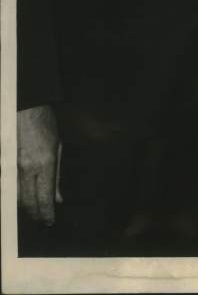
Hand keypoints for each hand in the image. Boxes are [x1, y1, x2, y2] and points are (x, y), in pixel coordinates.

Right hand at [17, 105, 60, 224]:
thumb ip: (56, 175)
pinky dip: (16, 196)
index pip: (44, 197)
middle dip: (35, 215)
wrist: (25, 109)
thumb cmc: (45, 125)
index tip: (50, 221)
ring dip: (25, 208)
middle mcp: (27, 168)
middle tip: (42, 220)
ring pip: (16, 197)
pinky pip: (10, 187)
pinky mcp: (5, 165)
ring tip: (34, 212)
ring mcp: (13, 167)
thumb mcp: (58, 147)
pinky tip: (22, 199)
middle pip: (28, 202)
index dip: (47, 213)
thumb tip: (58, 199)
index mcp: (44, 163)